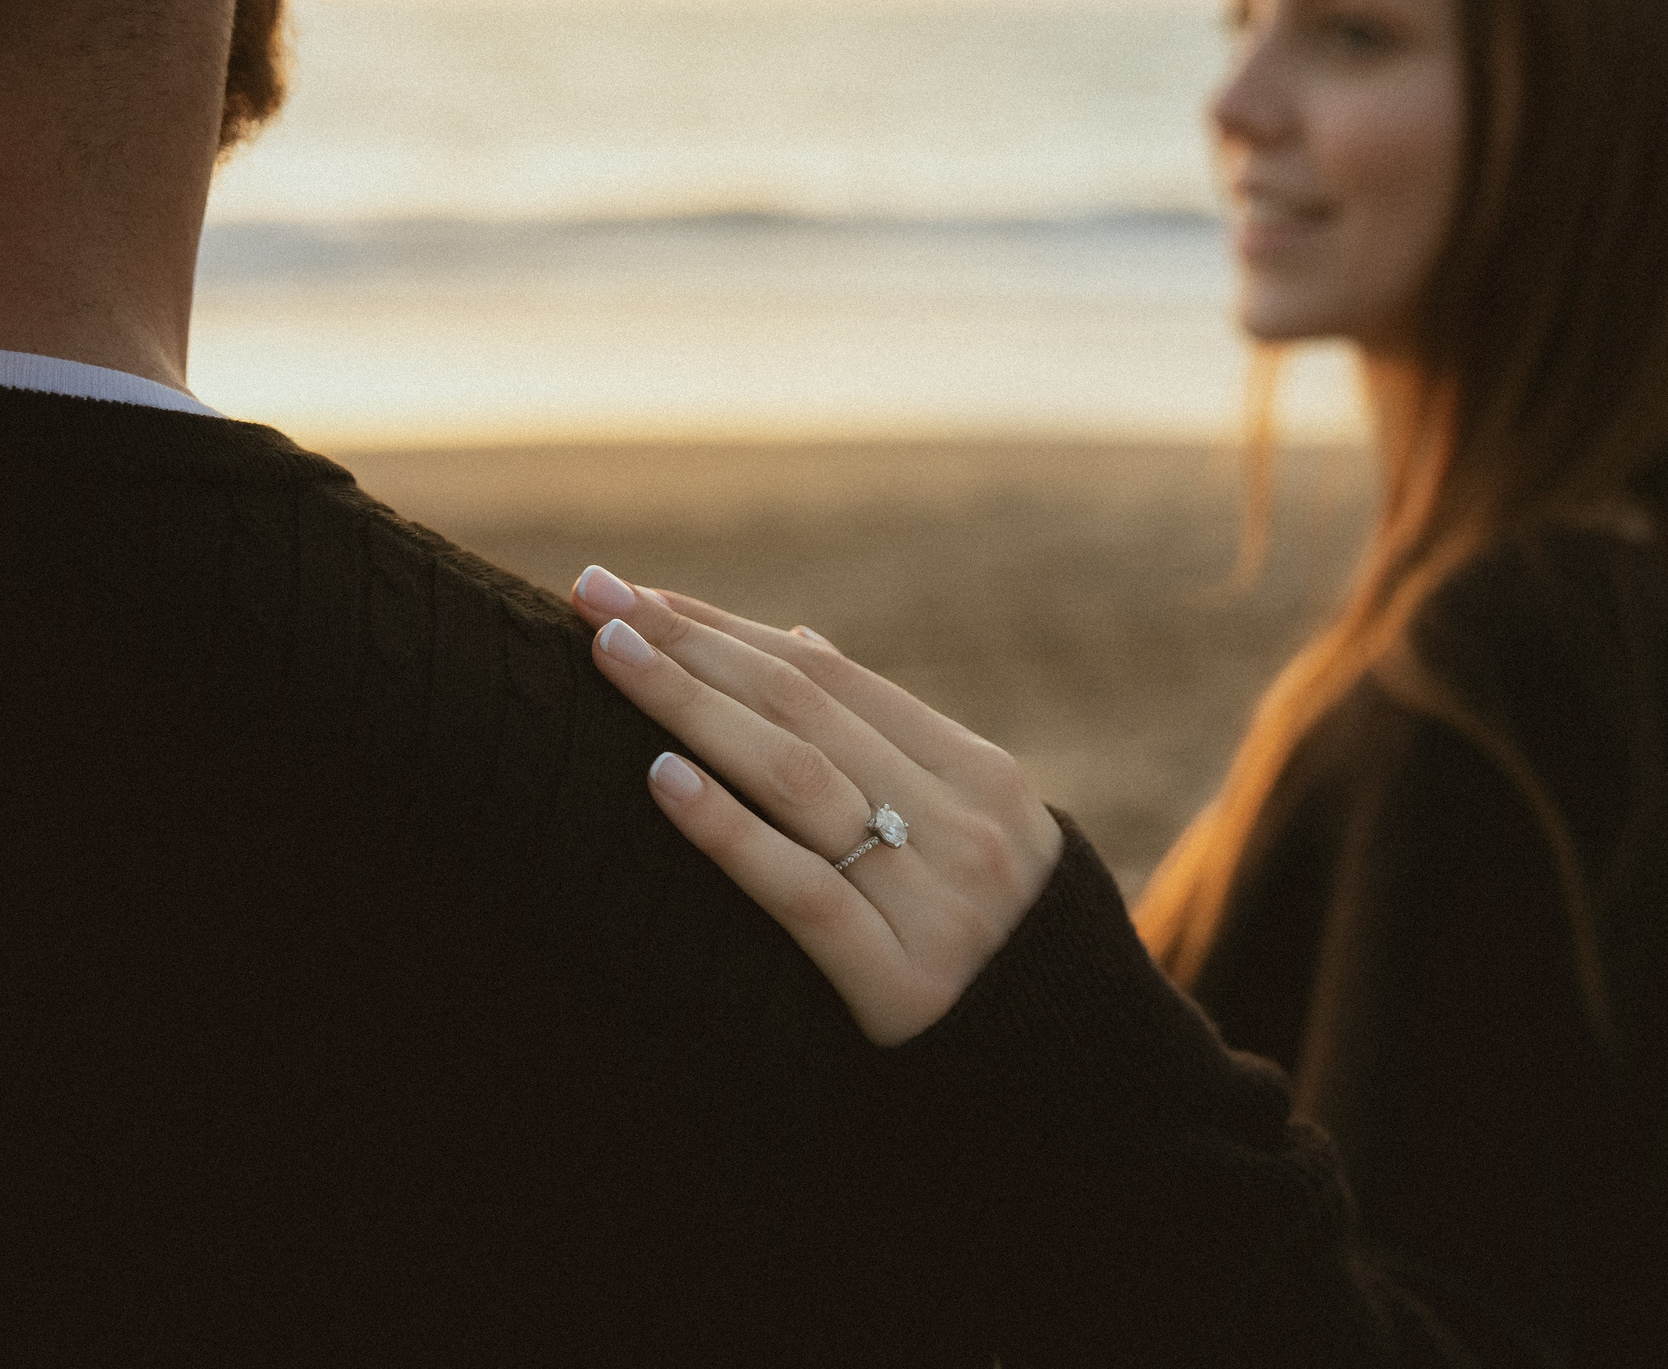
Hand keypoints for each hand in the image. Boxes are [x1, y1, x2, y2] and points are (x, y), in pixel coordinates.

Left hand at [567, 565, 1064, 1045]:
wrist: (1072, 1073)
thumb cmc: (993, 939)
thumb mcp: (972, 826)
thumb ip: (890, 741)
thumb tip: (800, 643)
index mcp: (978, 774)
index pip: (830, 680)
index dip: (728, 630)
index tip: (638, 593)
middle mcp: (960, 823)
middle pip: (802, 710)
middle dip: (691, 645)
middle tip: (595, 596)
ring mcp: (934, 899)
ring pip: (795, 779)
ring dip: (691, 706)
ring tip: (609, 657)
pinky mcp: (901, 980)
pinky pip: (800, 891)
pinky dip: (729, 830)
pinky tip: (660, 779)